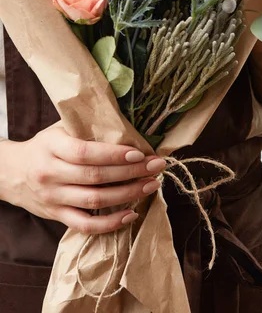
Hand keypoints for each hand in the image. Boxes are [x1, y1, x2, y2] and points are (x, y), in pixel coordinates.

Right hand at [0, 126, 164, 234]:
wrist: (11, 172)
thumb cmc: (45, 145)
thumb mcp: (60, 129)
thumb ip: (87, 128)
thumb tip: (128, 126)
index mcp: (52, 147)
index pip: (85, 153)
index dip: (114, 154)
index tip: (140, 152)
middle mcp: (51, 173)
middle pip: (95, 177)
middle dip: (131, 172)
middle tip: (157, 166)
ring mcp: (53, 198)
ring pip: (94, 200)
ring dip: (127, 194)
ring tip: (151, 185)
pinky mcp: (56, 216)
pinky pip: (85, 225)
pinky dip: (110, 223)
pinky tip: (131, 214)